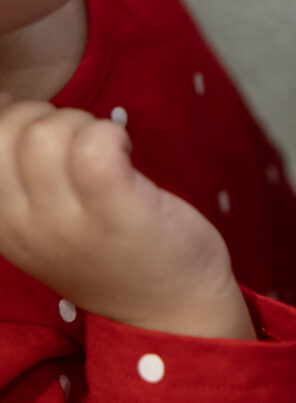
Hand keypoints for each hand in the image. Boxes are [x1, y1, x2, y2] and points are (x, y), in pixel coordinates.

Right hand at [0, 95, 254, 339]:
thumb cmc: (111, 248)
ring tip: (109, 153)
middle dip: (51, 116)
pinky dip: (114, 135)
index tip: (51, 140)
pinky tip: (128, 155)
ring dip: (86, 125)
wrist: (168, 308)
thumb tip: (3, 98)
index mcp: (0, 222)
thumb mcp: (45, 216)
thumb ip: (17, 167)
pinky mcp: (118, 210)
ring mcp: (68, 221)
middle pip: (10, 129)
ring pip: (49, 133)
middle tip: (85, 145)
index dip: (14, 119)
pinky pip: (97, 144)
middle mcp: (23, 225)